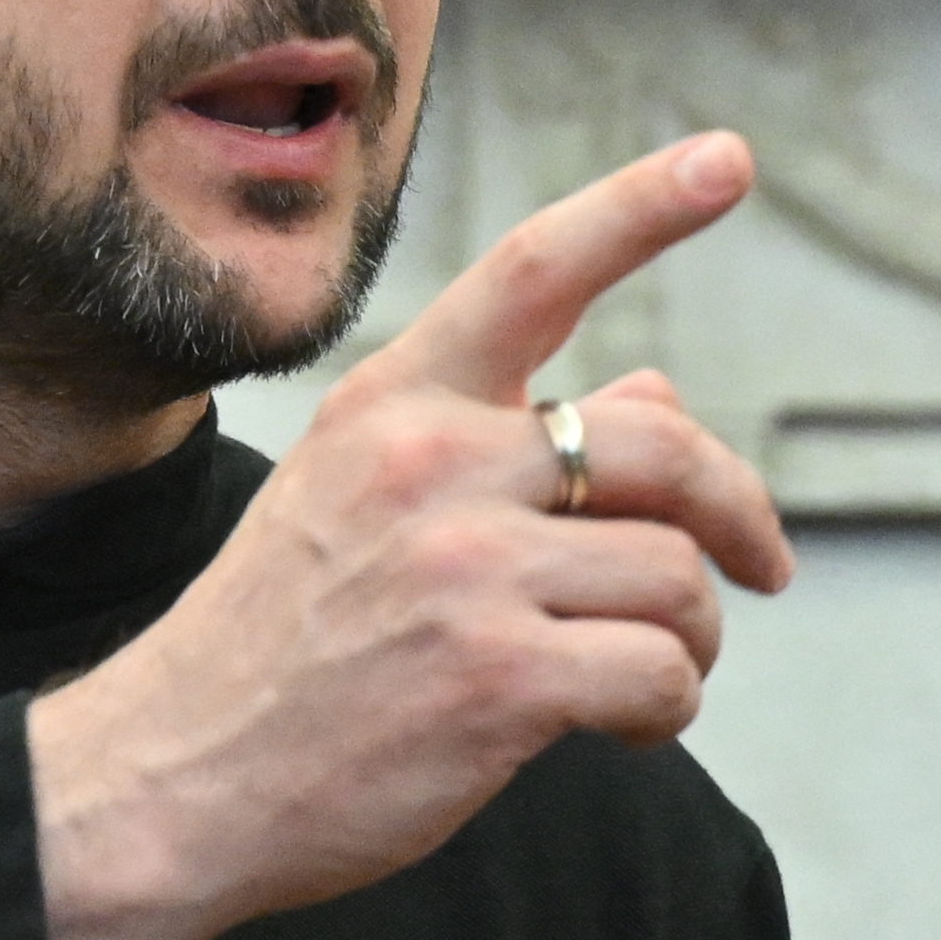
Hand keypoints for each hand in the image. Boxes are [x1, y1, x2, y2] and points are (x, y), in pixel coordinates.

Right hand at [24, 134, 792, 939]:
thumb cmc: (283, 646)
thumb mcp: (364, 501)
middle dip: (738, 509)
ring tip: (639, 674)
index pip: (534, 271)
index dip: (641, 207)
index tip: (726, 160)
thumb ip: (505, 442)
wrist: (175, 779)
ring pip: (676, 576)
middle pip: (661, 445)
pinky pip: (663, 672)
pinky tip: (615, 727)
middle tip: (765, 564)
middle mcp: (430, 465)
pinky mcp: (498, 679)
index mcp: (395, 403)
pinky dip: (664, 709)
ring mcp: (464, 571)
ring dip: (691, 638)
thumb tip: (654, 393)